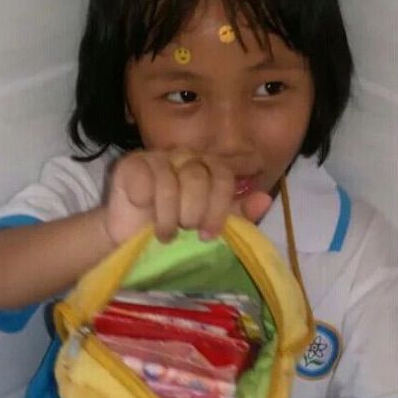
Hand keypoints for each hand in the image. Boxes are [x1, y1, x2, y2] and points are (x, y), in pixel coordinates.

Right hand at [101, 150, 271, 245]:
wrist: (132, 240)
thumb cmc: (175, 231)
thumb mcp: (210, 226)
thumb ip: (238, 214)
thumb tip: (265, 200)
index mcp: (209, 167)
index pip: (223, 176)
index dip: (218, 207)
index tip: (208, 234)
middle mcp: (186, 156)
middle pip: (199, 178)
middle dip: (192, 213)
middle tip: (184, 231)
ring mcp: (158, 157)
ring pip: (171, 182)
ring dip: (168, 217)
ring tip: (164, 233)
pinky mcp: (132, 163)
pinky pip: (145, 179)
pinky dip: (145, 201)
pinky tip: (142, 210)